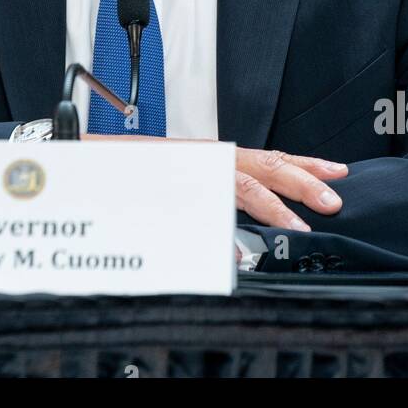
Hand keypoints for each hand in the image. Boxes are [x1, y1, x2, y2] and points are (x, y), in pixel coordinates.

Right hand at [81, 132, 346, 230]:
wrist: (72, 158)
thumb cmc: (121, 171)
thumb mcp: (175, 184)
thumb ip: (208, 201)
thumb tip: (238, 239)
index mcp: (209, 157)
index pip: (264, 157)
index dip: (301, 164)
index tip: (335, 172)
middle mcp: (200, 157)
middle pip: (260, 163)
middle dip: (300, 180)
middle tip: (333, 199)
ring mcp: (183, 168)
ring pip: (235, 180)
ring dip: (270, 204)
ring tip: (298, 225)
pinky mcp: (162, 184)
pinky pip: (198, 205)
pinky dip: (220, 227)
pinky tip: (236, 251)